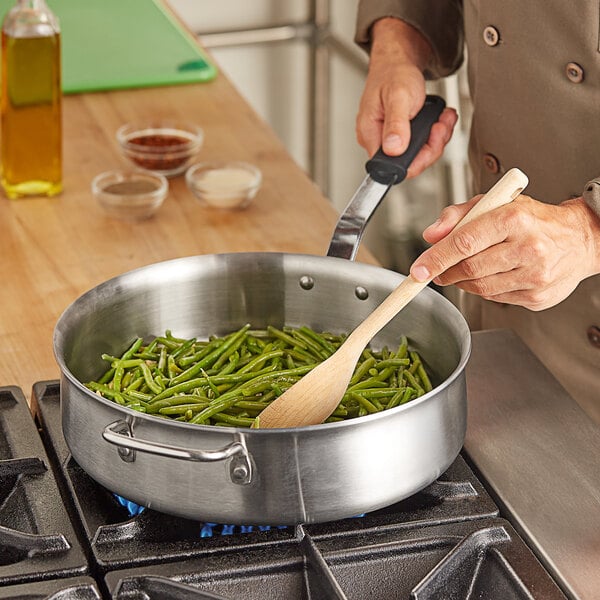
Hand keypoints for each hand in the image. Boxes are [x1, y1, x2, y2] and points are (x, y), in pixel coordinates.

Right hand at [356, 18, 457, 176]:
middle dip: (432, 145)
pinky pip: (420, 144)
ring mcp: (389, 139)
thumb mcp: (397, 96)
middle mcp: (378, 141)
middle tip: (441, 125)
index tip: (432, 138)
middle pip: (408, 162)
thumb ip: (396, 123)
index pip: (393, 165)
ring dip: (437, 138)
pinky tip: (440, 118)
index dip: (416, 159)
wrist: (397, 61)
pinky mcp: (400, 136)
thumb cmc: (393, 73)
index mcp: (370, 134)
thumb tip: (393, 148)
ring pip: (418, 154)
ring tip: (443, 118)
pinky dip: (435, 133)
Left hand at [409, 195, 599, 310]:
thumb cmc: (533, 219)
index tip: (418, 270)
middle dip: (446, 272)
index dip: (436, 258)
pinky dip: (484, 290)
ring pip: (480, 287)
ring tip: (465, 269)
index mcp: (515, 218)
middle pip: (470, 268)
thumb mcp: (495, 203)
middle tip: (437, 271)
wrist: (580, 239)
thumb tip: (431, 235)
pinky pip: (496, 298)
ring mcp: (535, 275)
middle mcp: (529, 247)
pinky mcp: (538, 296)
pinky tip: (491, 275)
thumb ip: (458, 215)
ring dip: (462, 282)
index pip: (464, 242)